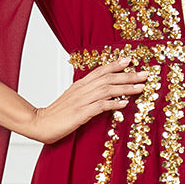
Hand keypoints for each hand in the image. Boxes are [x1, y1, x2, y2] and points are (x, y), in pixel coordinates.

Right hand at [27, 57, 148, 144]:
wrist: (39, 123)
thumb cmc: (56, 114)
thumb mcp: (72, 99)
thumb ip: (86, 94)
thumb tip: (102, 93)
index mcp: (80, 85)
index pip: (100, 70)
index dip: (115, 64)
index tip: (130, 60)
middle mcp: (82, 90)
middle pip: (108, 78)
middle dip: (128, 75)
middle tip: (145, 74)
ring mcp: (81, 101)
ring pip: (107, 90)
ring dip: (126, 88)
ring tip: (141, 87)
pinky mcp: (81, 114)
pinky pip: (100, 106)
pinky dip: (114, 104)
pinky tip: (124, 103)